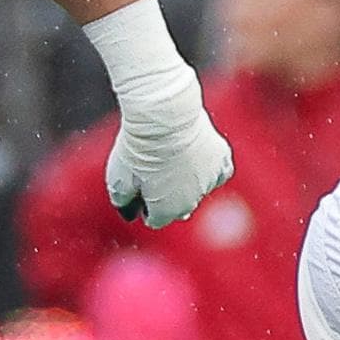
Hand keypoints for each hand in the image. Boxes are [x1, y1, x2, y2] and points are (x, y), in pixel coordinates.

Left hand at [106, 89, 235, 227]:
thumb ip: (123, 202)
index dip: (144, 205)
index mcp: (167, 212)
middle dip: (167, 195)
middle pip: (179, 207)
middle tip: (153, 171)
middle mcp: (192, 202)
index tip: (138, 188)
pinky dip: (208, 168)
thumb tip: (130, 211)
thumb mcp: (117, 181)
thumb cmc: (138, 149)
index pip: (155, 220)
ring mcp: (210, 181)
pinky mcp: (222, 159)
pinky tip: (198, 159)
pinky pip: (219, 172)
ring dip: (187, 179)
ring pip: (199, 189)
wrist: (164, 119)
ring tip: (172, 157)